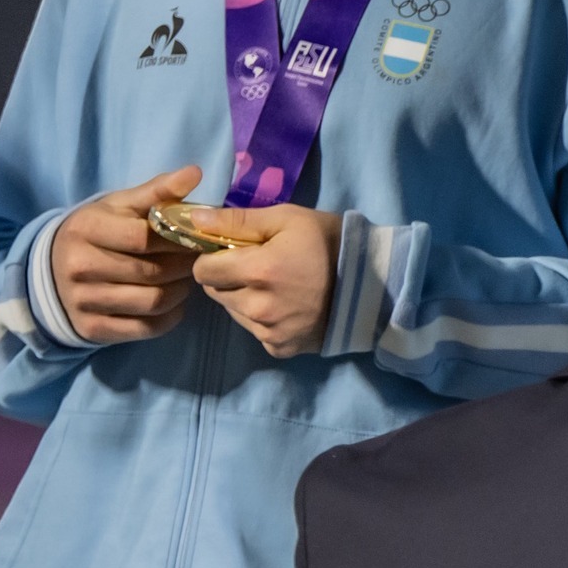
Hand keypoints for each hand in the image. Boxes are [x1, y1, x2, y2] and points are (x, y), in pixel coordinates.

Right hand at [51, 166, 203, 343]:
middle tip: (197, 259)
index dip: (177, 239)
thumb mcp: (120, 205)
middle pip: (152, 272)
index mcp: (86, 229)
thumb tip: (195, 172)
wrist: (54, 269)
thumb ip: (157, 191)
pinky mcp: (91, 329)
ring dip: (180, 292)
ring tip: (185, 278)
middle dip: (184, 266)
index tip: (195, 237)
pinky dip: (169, 317)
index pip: (144, 237)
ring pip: (152, 302)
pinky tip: (174, 302)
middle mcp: (79, 266)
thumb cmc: (98, 230)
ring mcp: (83, 301)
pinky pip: (145, 329)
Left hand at [188, 202, 343, 358]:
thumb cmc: (328, 243)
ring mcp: (269, 332)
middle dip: (228, 278)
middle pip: (216, 292)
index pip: (202, 270)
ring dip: (244, 299)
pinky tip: (287, 307)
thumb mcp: (286, 218)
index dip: (213, 258)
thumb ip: (237, 220)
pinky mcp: (280, 348)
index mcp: (257, 271)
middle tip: (257, 267)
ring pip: (233, 313)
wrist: (372, 284)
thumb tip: (194, 218)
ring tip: (275, 287)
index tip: (232, 252)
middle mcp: (258, 307)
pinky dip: (263, 320)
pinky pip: (255, 332)